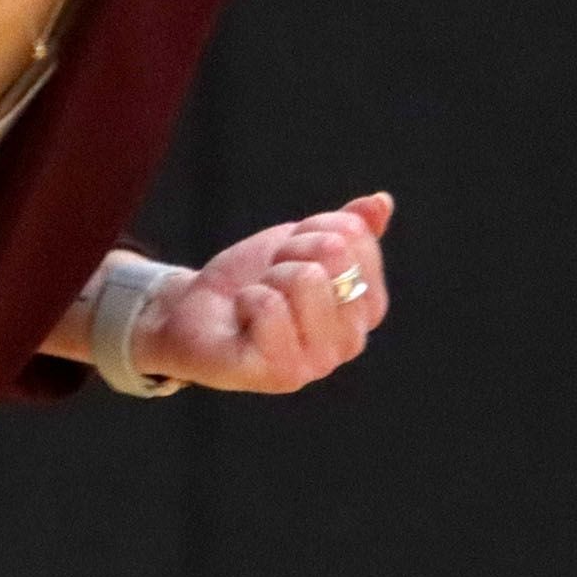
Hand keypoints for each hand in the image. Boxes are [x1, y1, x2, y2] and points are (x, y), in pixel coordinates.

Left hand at [131, 192, 392, 393]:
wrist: (194, 312)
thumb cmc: (253, 279)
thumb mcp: (299, 243)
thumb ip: (347, 228)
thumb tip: (383, 202)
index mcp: (365, 307)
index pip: (355, 238)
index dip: (312, 229)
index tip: (291, 252)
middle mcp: (350, 341)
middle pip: (333, 253)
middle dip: (289, 251)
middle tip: (271, 277)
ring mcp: (318, 363)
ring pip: (303, 277)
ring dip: (267, 278)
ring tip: (258, 299)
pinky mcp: (281, 374)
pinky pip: (269, 306)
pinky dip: (247, 300)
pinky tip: (244, 319)